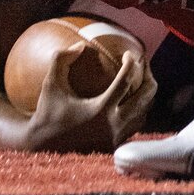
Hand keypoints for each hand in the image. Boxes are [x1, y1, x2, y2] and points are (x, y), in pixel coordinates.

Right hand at [23, 44, 157, 151]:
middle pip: (145, 97)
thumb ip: (61, 60)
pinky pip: (136, 125)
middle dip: (149, 77)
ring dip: (146, 95)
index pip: (125, 81)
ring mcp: (117, 137)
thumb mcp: (50, 84)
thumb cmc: (48, 114)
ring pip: (144, 112)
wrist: (44, 148)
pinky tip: (131, 100)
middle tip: (143, 65)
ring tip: (141, 80)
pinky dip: (138, 110)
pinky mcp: (116, 146)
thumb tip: (81, 46)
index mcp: (100, 110)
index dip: (132, 64)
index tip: (129, 54)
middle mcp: (113, 126)